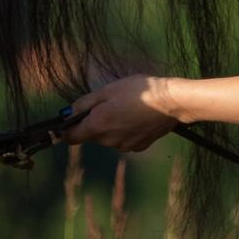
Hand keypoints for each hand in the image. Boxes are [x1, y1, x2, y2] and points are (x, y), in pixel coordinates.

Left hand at [61, 73, 181, 152]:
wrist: (171, 102)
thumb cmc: (139, 91)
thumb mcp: (107, 91)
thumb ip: (83, 104)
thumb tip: (67, 115)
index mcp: (97, 127)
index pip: (70, 137)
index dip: (67, 129)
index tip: (71, 119)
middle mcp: (108, 142)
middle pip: (92, 136)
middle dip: (95, 122)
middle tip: (110, 104)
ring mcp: (124, 147)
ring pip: (109, 138)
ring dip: (112, 126)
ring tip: (128, 109)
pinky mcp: (139, 147)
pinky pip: (125, 140)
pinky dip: (127, 131)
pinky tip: (138, 118)